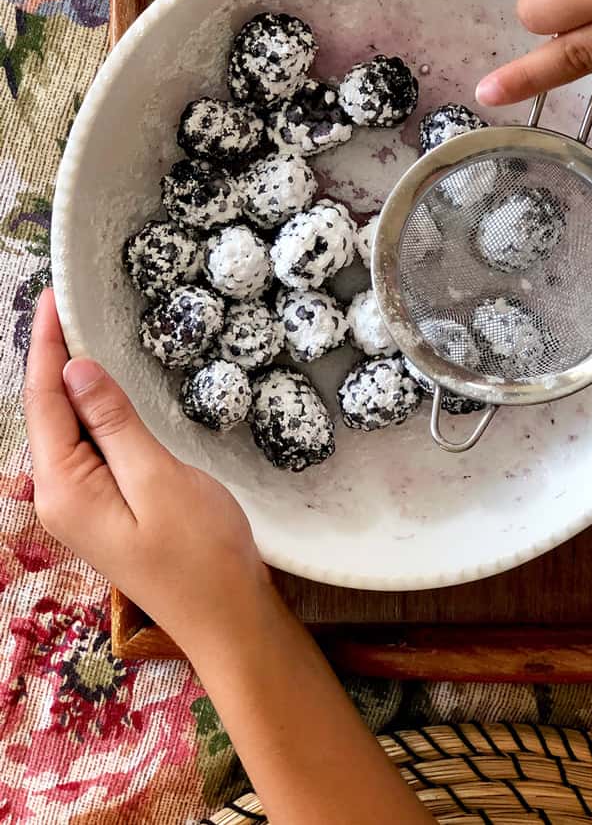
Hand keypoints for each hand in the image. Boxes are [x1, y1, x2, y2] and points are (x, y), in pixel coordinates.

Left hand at [24, 289, 268, 649]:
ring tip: (81, 329)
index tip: (52, 295)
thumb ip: (113, 423)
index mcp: (64, 488)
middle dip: (54, 356)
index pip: (44, 400)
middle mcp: (58, 496)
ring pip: (66, 428)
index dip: (48, 344)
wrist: (226, 617)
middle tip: (66, 301)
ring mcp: (79, 504)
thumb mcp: (158, 479)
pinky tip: (106, 389)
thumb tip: (75, 369)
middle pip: (47, 411)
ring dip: (72, 381)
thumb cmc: (201, 553)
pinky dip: (93, 410)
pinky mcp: (102, 506)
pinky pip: (86, 446)